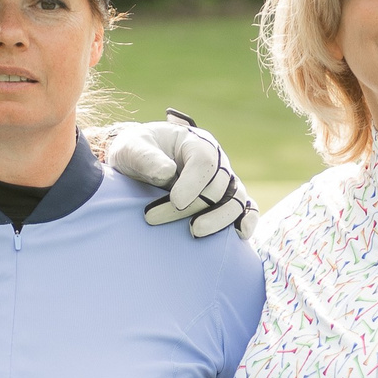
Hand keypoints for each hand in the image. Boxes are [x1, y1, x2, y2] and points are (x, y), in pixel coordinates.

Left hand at [105, 109, 257, 238]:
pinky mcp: (226, 201)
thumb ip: (146, 158)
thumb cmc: (134, 153)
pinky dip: (246, 221)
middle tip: (153, 217)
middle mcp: (216, 161)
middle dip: (191, 206)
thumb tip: (167, 173)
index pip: (205, 161)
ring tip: (195, 232)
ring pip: (236, 200)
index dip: (193, 183)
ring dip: (219, 219)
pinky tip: (239, 235)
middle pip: (217, 186)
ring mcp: (224, 182)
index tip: (175, 201)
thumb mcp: (131, 148)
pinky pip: (246, 210)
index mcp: (196, 142)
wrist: (136, 166)